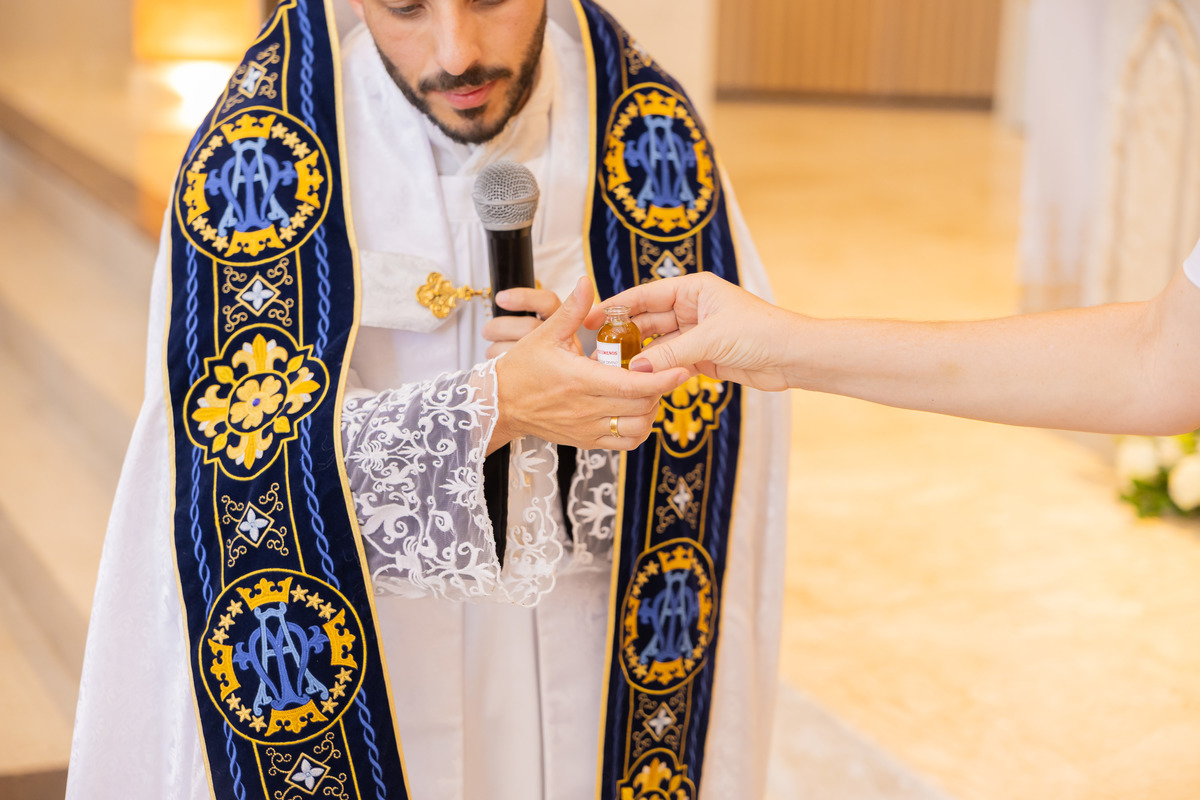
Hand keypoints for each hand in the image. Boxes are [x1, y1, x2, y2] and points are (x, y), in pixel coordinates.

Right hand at [491, 277, 691, 452]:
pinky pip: (625, 444)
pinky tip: (636, 410)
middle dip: (661, 390)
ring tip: (650, 391)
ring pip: (637, 429)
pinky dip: (639, 429)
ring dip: (651, 411)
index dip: (662, 379)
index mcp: (580, 379)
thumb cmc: (521, 368)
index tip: (681, 370)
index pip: (632, 385)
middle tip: (667, 371)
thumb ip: (571, 309)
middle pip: (641, 406)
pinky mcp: (586, 442)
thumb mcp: (545, 334)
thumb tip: (586, 281)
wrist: (500, 404)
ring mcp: (587, 429)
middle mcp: (586, 408)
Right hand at [583, 273, 799, 391]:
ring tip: (614, 370)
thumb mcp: (710, 340)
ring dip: (640, 357)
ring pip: (658, 345)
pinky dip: (657, 371)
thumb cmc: (761, 333)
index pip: (645, 295)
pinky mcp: (703, 357)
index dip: (616, 306)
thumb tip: (637, 368)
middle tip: (598, 352)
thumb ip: (671, 354)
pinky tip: (640, 380)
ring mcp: (696, 333)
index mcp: (693, 289)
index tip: (591, 317)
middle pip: (648, 320)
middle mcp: (692, 308)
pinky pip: (671, 362)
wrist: (794, 356)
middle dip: (624, 335)